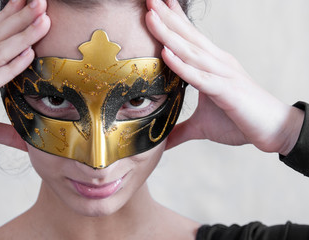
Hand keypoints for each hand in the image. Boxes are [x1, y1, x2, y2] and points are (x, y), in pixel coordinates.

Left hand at [145, 0, 303, 154]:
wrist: (274, 129)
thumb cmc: (240, 121)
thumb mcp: (203, 126)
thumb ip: (181, 130)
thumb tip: (163, 142)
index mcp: (212, 66)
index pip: (189, 39)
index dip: (173, 21)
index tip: (155, 6)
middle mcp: (217, 63)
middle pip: (187, 36)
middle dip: (165, 17)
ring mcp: (223, 75)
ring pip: (191, 51)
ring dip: (169, 33)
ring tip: (151, 15)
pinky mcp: (227, 91)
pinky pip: (201, 77)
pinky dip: (182, 65)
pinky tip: (166, 53)